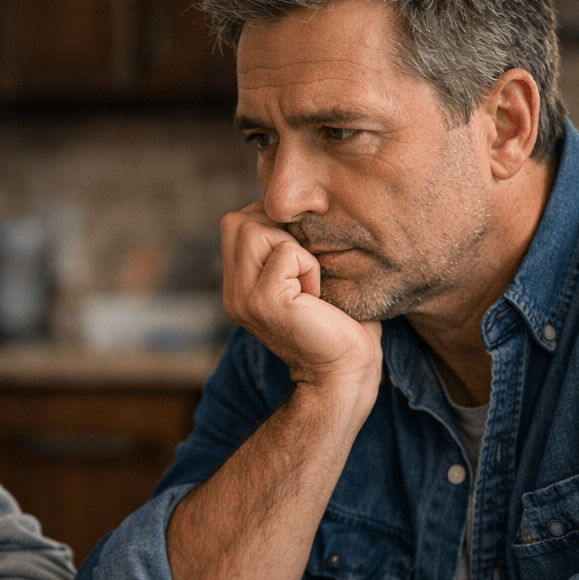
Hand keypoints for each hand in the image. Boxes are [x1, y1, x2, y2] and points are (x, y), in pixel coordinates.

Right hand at [221, 202, 382, 395]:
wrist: (345, 372)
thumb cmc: (338, 325)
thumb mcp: (304, 278)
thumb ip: (286, 247)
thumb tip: (288, 207)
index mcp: (238, 287)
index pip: (236, 223)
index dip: (272, 225)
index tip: (299, 261)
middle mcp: (233, 293)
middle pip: (239, 220)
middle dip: (280, 231)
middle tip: (304, 270)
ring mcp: (243, 298)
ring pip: (256, 229)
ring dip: (295, 248)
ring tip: (308, 284)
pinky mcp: (264, 301)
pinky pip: (287, 253)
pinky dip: (310, 267)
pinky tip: (315, 297)